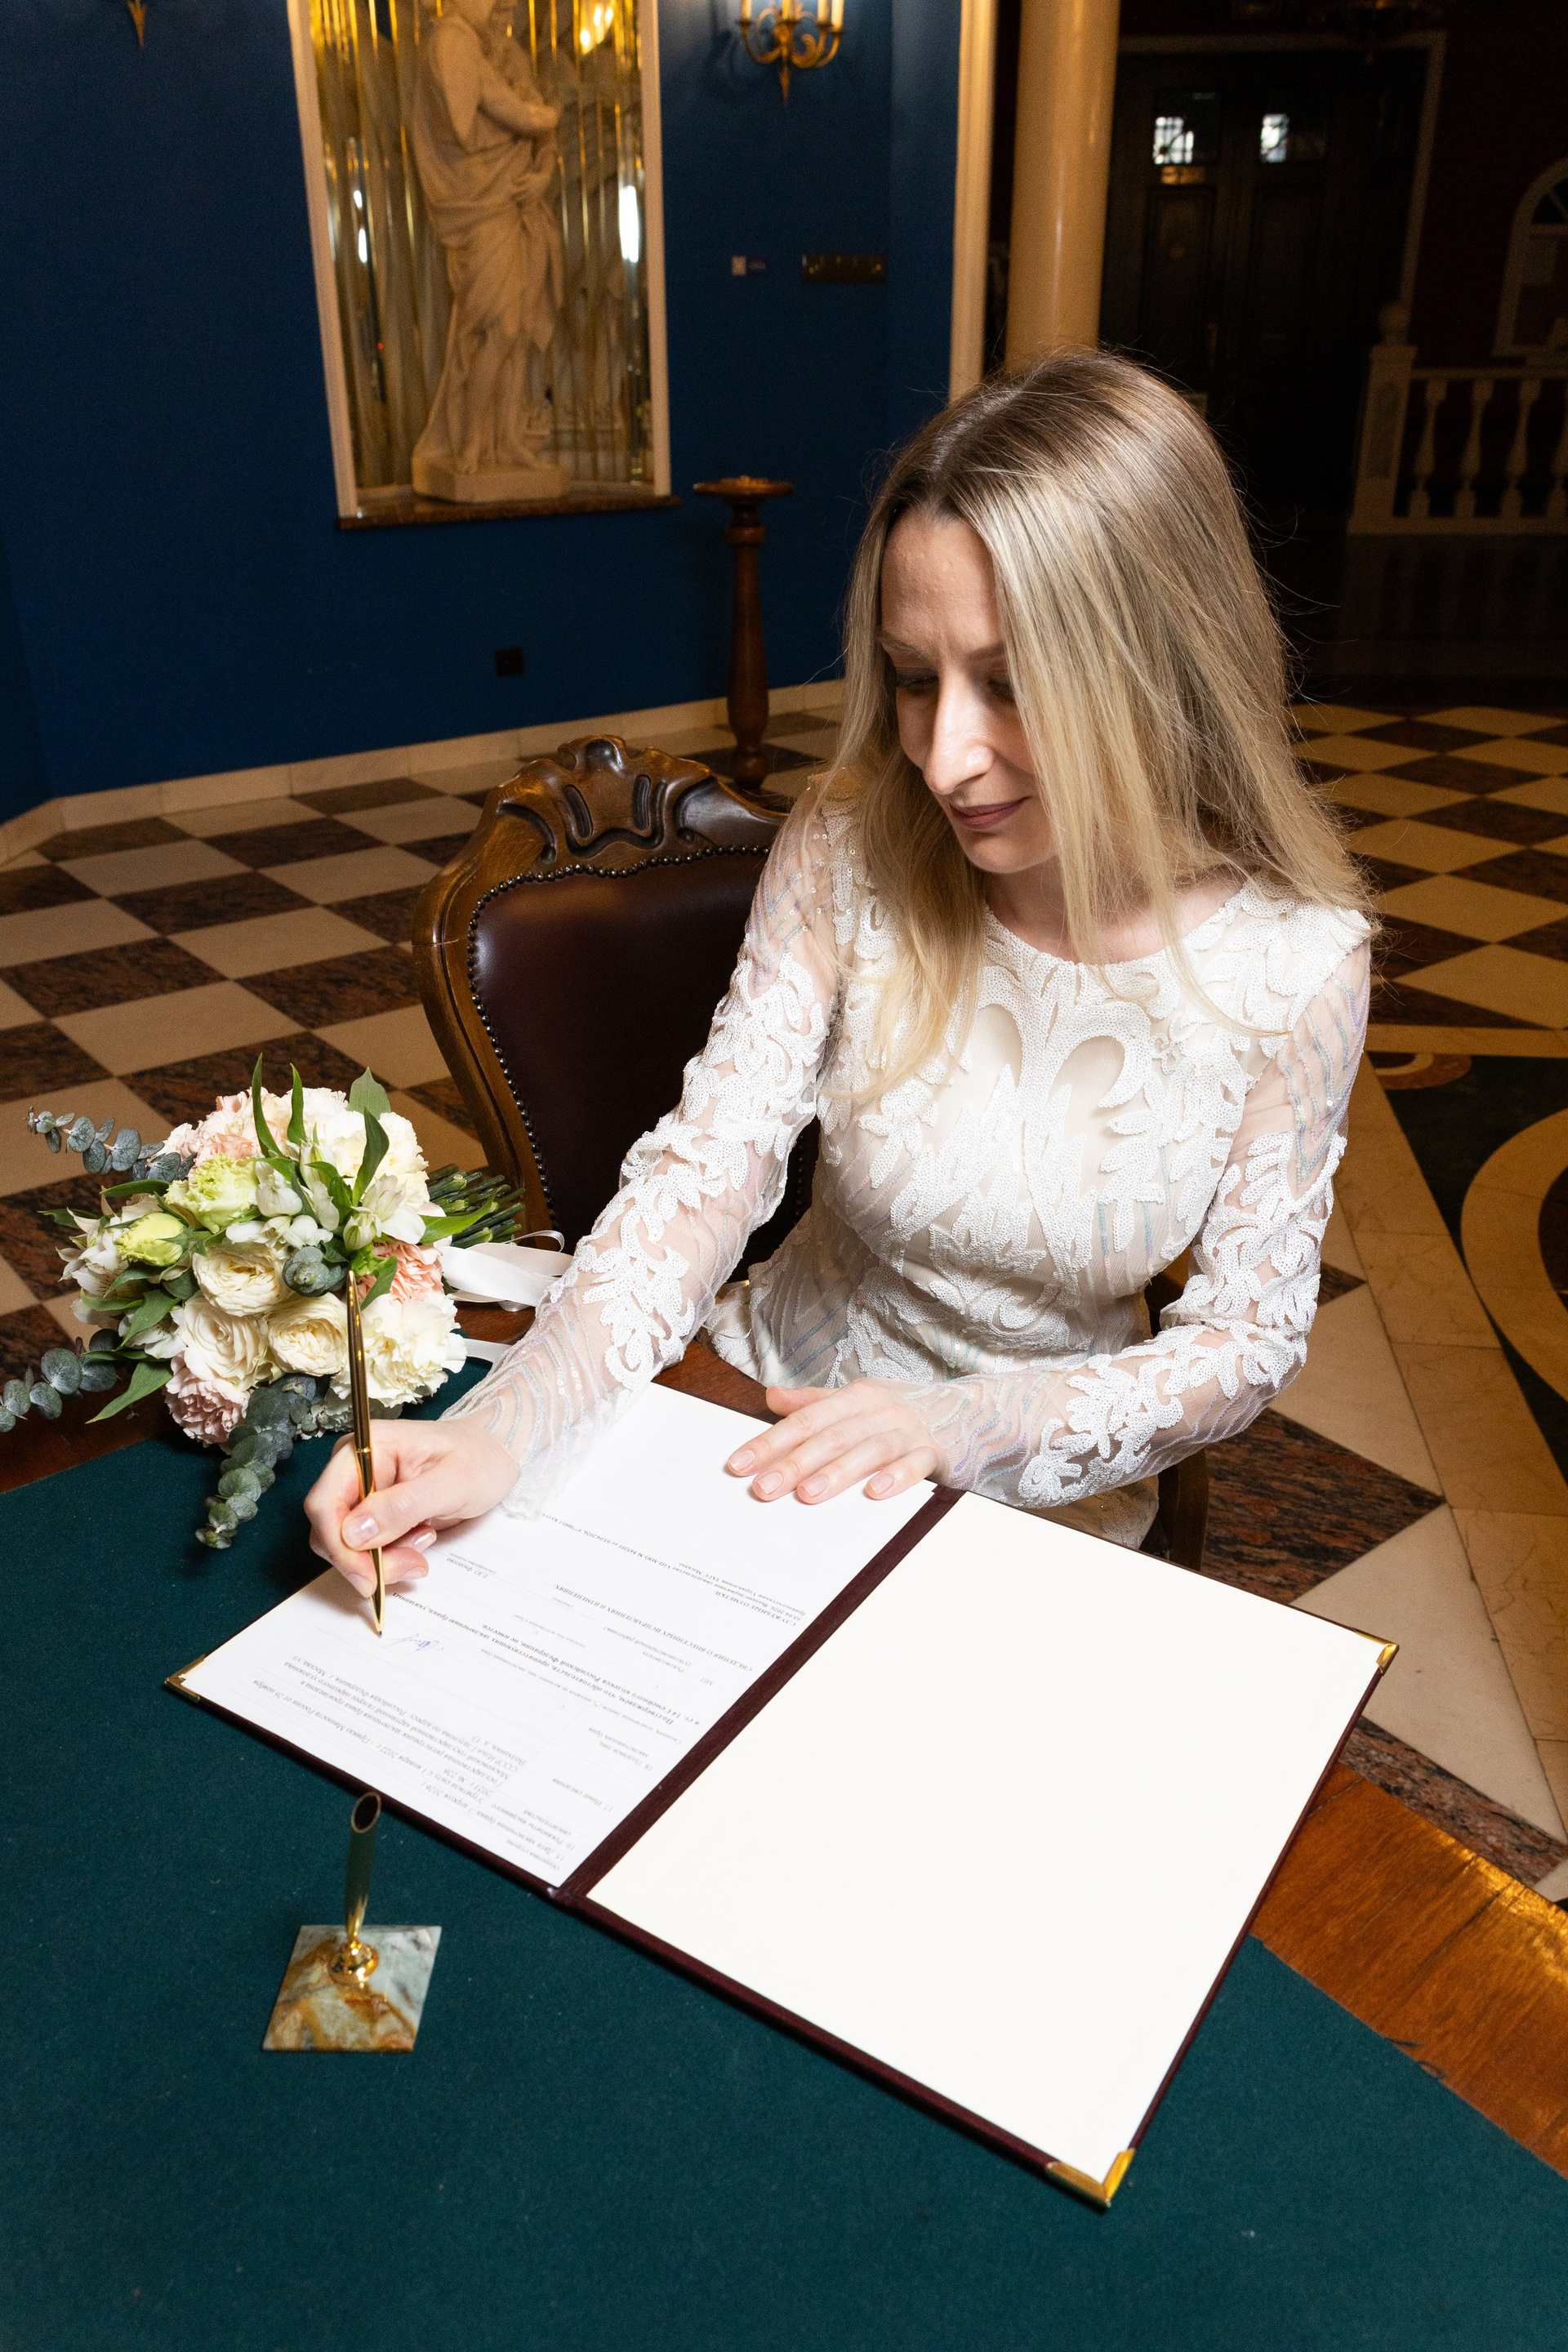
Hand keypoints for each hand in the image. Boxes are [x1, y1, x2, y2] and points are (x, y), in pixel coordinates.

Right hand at [303, 1418, 519, 1595]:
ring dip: (383, 1559)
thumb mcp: (451, 1482)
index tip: (368, 1576)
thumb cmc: (479, 1457)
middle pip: (330, 1530)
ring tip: (425, 1542)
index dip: (339, 1546)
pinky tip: (421, 1538)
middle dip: (366, 1558)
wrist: (495, 1455)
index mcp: (365, 1447)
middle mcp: (353, 1468)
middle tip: (413, 1563)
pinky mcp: (372, 1511)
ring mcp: (361, 1490)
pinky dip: (390, 1556)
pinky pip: (365, 1548)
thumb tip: (353, 1532)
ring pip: (345, 1545)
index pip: (325, 1503)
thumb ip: (402, 1506)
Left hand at [724, 1380, 948, 1505]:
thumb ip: (814, 1402)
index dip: (770, 1442)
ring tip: (808, 1495)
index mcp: (854, 1397)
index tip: (739, 1465)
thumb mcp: (858, 1401)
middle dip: (795, 1462)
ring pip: (868, 1449)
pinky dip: (896, 1477)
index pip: (804, 1420)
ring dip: (838, 1472)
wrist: (969, 1411)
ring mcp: (908, 1430)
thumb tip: (772, 1397)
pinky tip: (875, 1494)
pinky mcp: (934, 1451)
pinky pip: (914, 1464)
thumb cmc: (904, 1411)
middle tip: (764, 1488)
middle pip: (831, 1436)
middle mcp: (878, 1409)